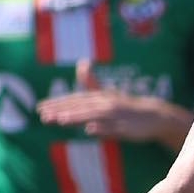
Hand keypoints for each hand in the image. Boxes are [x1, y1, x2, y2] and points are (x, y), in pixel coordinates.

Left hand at [37, 60, 191, 144]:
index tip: (39, 107)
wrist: (154, 115)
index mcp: (100, 96)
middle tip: (42, 115)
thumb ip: (93, 81)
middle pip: (80, 106)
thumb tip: (82, 63)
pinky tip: (90, 130)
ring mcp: (116, 115)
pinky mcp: (126, 127)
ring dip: (76, 117)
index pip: (74, 99)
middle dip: (61, 110)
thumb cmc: (128, 106)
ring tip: (60, 120)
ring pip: (93, 116)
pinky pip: (112, 128)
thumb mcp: (109, 93)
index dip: (57, 103)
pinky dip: (101, 128)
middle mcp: (106, 103)